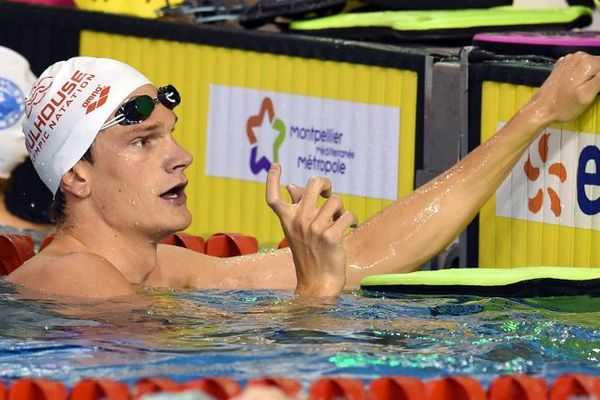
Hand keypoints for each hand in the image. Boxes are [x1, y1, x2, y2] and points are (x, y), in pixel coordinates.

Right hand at [266, 163, 355, 297]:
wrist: (317, 283)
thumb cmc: (309, 255)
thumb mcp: (297, 232)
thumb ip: (296, 208)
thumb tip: (292, 186)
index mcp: (287, 220)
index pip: (273, 197)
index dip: (272, 179)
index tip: (276, 165)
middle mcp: (298, 222)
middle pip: (314, 184)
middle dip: (326, 184)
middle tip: (328, 193)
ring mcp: (313, 229)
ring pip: (336, 200)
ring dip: (341, 208)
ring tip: (339, 219)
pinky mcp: (330, 236)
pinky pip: (348, 215)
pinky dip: (352, 220)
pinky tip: (349, 227)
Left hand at [532, 52, 599, 125]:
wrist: (541, 109)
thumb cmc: (564, 106)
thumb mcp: (587, 95)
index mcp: (588, 62)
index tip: (595, 89)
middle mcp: (579, 56)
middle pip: (598, 63)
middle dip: (597, 76)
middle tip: (590, 90)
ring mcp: (568, 59)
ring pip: (589, 64)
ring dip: (590, 74)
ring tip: (582, 88)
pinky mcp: (561, 65)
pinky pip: (578, 66)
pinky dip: (580, 73)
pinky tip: (575, 84)